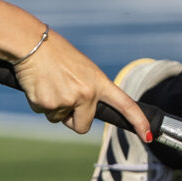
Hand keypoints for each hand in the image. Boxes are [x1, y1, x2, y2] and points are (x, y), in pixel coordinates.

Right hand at [14, 30, 151, 137]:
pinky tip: (39, 85)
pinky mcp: (48, 105)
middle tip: (62, 95)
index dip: (138, 121)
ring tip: (50, 83)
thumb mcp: (81, 69)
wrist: (32, 45)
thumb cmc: (56, 55)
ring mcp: (67, 101)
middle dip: (73, 119)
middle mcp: (86, 94)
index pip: (125, 104)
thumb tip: (82, 112)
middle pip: (83, 126)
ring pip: (60, 119)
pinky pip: (44, 113)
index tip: (149, 135)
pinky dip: (40, 103)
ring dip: (54, 107)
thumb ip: (88, 89)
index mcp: (99, 82)